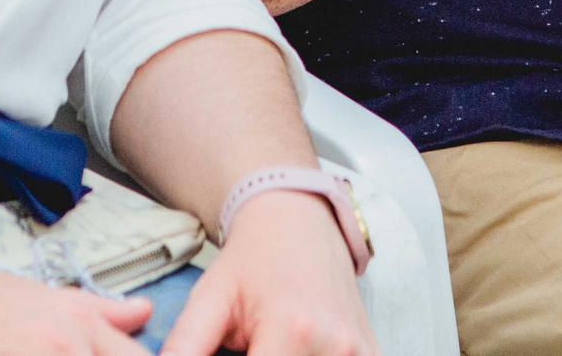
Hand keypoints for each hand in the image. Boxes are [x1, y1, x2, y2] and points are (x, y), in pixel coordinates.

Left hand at [160, 192, 377, 355]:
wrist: (298, 219)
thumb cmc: (255, 257)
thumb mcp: (211, 298)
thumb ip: (187, 345)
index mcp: (292, 330)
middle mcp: (335, 346)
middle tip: (247, 350)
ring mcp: (360, 353)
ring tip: (268, 346)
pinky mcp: (374, 354)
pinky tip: (297, 353)